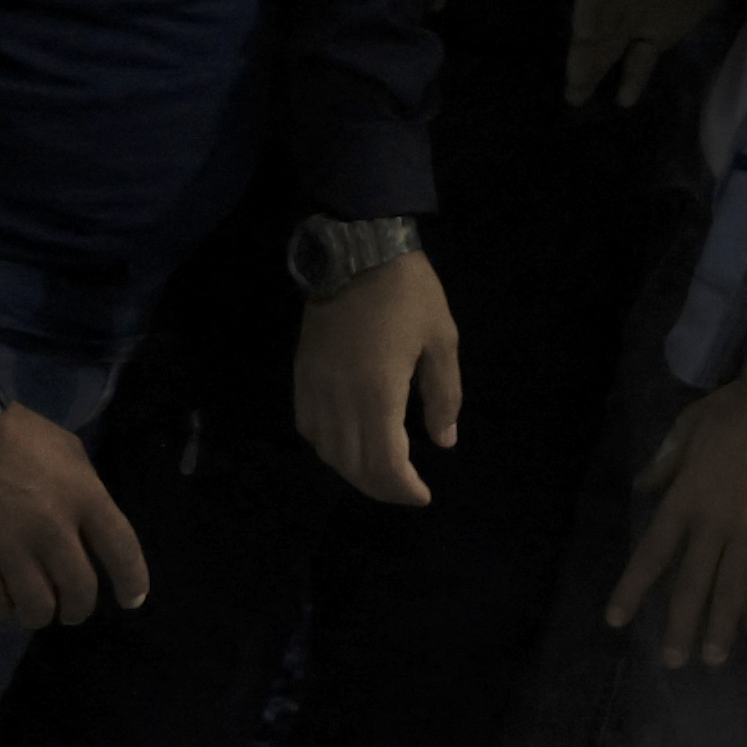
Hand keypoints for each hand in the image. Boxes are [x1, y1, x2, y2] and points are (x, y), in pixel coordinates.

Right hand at [0, 403, 144, 628]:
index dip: (132, 583)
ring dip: (40, 615)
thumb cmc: (17, 434)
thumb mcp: (68, 451)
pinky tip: (4, 604)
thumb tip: (90, 531)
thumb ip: (85, 491)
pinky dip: (4, 612)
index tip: (131, 602)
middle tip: (70, 609)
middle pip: (80, 591)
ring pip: (38, 608)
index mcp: (83, 497)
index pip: (122, 551)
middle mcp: (53, 529)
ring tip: (34, 610)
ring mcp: (11, 547)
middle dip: (78, 608)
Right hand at [296, 252, 455, 508]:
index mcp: (378, 394)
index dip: (403, 489)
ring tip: (380, 473)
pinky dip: (328, 448)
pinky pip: (308, 428)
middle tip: (405, 491)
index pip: (385, 464)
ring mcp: (316, 389)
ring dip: (354, 472)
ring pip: (328, 453)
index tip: (423, 495)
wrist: (355, 251)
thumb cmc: (408, 293)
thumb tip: (444, 441)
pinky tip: (347, 445)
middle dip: (382, 488)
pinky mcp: (302, 376)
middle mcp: (341, 400)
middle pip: (354, 466)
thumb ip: (444, 397)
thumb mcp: (442, 341)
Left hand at [605, 380, 746, 665]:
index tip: (617, 620)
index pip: (652, 554)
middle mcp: (713, 523)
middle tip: (672, 662)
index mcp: (684, 500)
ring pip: (732, 588)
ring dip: (721, 627)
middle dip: (679, 626)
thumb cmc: (735, 411)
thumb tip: (640, 489)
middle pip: (691, 584)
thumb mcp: (686, 429)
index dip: (633, 589)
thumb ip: (663, 463)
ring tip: (712, 659)